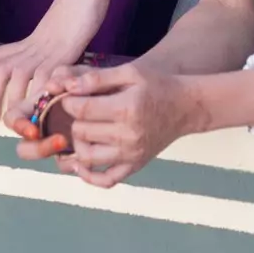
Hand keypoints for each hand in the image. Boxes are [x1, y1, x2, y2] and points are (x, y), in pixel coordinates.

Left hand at [0, 0, 113, 120]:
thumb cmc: (72, 14)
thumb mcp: (52, 37)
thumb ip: (43, 55)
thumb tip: (41, 75)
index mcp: (24, 43)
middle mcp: (29, 48)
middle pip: (0, 71)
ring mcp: (44, 52)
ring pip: (18, 80)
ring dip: (15, 102)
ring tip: (18, 120)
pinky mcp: (61, 57)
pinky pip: (46, 82)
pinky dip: (41, 98)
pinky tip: (42, 111)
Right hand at [5, 69, 86, 161]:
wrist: (115, 92)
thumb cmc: (90, 79)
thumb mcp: (79, 72)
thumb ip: (66, 75)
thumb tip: (52, 86)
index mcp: (35, 108)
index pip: (13, 118)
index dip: (18, 125)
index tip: (33, 130)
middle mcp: (42, 128)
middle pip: (25, 148)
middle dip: (39, 149)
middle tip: (61, 140)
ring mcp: (57, 142)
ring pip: (46, 158)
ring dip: (60, 157)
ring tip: (76, 145)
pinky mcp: (74, 153)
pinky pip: (68, 165)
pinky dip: (75, 164)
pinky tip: (87, 158)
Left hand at [45, 64, 197, 188]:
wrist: (185, 107)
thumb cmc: (157, 85)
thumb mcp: (130, 72)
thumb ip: (98, 77)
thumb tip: (68, 86)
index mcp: (126, 108)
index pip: (81, 109)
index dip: (68, 101)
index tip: (70, 96)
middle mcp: (128, 135)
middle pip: (81, 132)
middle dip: (74, 119)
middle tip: (80, 110)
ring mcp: (131, 154)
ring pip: (87, 157)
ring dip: (78, 143)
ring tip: (84, 130)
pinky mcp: (135, 165)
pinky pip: (106, 180)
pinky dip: (89, 176)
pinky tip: (82, 164)